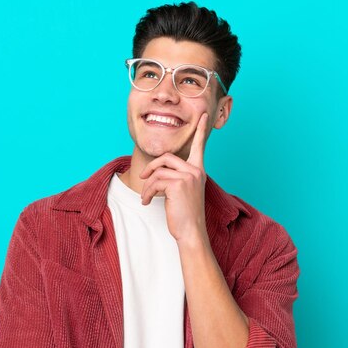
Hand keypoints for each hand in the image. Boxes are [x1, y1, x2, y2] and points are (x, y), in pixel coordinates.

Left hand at [139, 113, 209, 241]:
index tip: (202, 116)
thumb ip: (177, 176)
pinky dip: (147, 193)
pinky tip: (147, 202)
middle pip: (167, 157)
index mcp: (198, 170)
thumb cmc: (186, 214)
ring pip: (158, 172)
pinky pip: (154, 182)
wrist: (191, 231)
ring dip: (147, 186)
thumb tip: (158, 170)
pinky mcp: (178, 184)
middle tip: (144, 177)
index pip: (199, 146)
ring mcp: (188, 176)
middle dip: (152, 167)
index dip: (200, 130)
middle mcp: (195, 170)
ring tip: (146, 197)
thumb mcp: (184, 191)